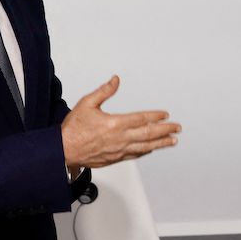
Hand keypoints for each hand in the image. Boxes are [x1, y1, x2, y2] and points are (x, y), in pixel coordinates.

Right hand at [61, 75, 180, 168]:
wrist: (63, 151)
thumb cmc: (73, 129)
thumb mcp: (87, 103)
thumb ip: (104, 91)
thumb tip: (115, 80)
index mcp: (114, 123)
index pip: (141, 119)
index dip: (155, 116)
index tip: (165, 114)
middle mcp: (119, 138)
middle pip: (148, 134)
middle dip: (165, 130)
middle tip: (177, 128)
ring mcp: (118, 150)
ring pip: (145, 147)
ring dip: (160, 143)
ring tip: (172, 141)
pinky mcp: (114, 159)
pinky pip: (135, 155)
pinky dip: (146, 151)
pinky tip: (151, 149)